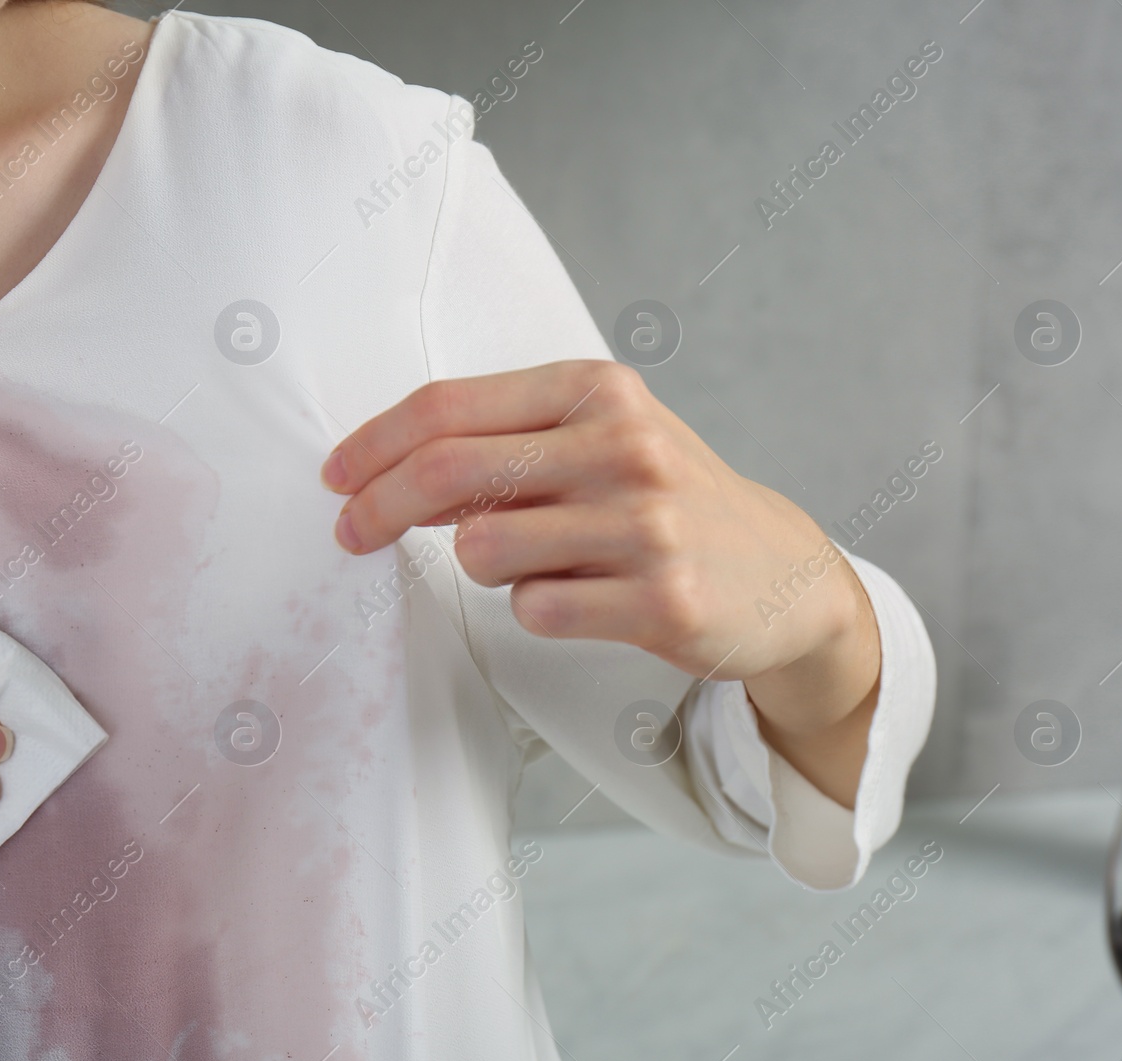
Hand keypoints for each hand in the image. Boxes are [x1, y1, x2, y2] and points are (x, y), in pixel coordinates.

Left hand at [319, 360, 881, 804]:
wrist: (785, 573)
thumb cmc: (667, 499)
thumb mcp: (601, 438)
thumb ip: (506, 440)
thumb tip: (388, 468)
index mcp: (597, 389)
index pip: (448, 406)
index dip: (372, 444)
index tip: (336, 478)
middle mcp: (623, 445)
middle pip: (446, 471)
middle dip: (375, 507)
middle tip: (349, 534)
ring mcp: (646, 524)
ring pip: (483, 549)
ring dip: (482, 565)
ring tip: (538, 562)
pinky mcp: (662, 600)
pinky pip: (535, 610)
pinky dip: (534, 608)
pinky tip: (580, 597)